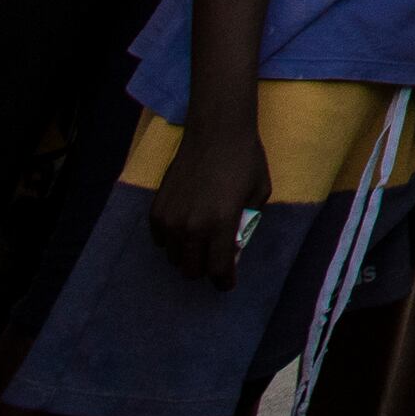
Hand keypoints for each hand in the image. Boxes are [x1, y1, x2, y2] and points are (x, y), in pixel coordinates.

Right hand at [147, 108, 268, 287]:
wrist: (216, 132)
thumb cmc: (245, 160)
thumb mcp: (258, 195)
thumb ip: (246, 226)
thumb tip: (233, 251)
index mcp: (220, 224)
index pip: (217, 269)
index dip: (224, 281)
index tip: (226, 283)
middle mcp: (191, 227)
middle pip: (191, 270)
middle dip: (205, 269)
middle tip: (214, 259)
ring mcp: (170, 219)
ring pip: (173, 258)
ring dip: (187, 254)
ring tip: (200, 239)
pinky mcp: (156, 210)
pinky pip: (159, 240)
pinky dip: (171, 240)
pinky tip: (184, 227)